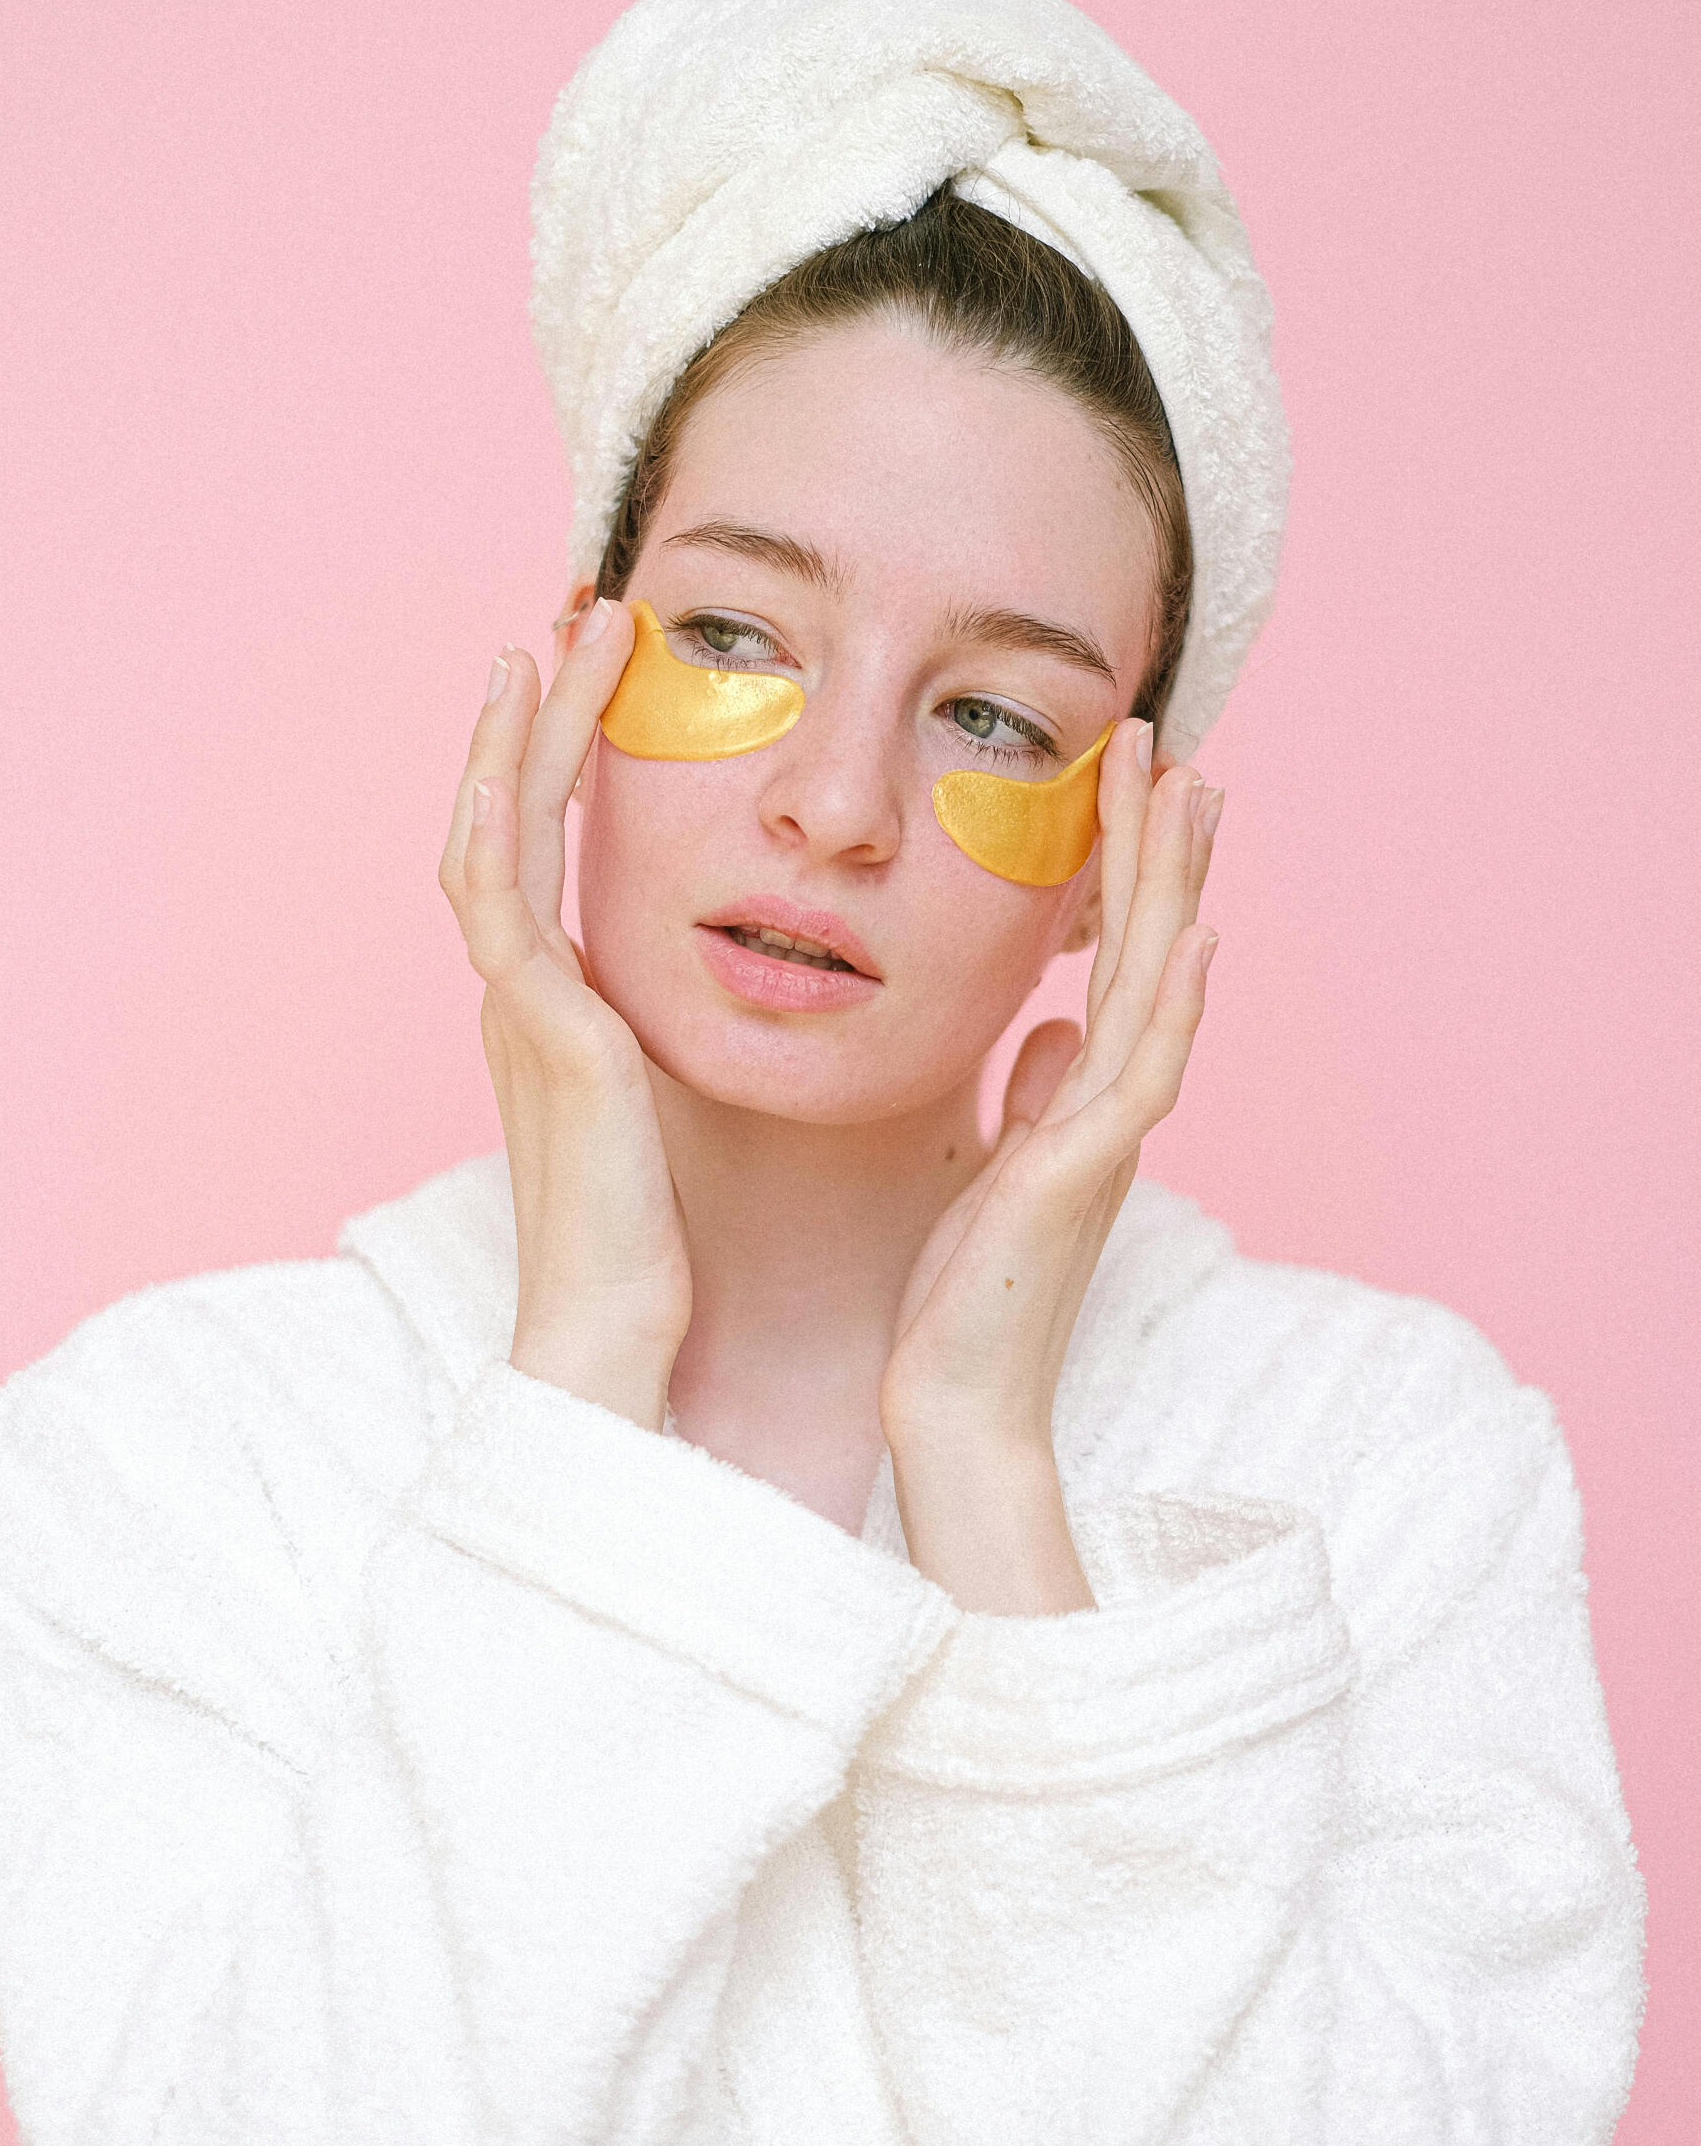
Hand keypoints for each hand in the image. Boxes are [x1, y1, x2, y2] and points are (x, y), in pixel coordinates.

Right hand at [438, 601, 690, 1429]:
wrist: (614, 1334)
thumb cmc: (663, 1241)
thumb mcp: (694, 1104)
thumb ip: (710, 1038)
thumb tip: (786, 990)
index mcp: (566, 1007)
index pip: (559, 850)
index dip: (575, 759)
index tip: (617, 678)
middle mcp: (528, 993)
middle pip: (517, 817)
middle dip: (544, 716)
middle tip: (579, 619)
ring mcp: (521, 1006)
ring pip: (495, 832)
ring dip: (520, 733)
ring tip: (554, 639)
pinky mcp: (538, 1029)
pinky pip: (497, 901)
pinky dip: (494, 818)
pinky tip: (505, 752)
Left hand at [880, 730, 1221, 1610]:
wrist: (952, 1401)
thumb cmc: (964, 1296)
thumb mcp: (990, 1170)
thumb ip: (1029, 1096)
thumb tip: (1048, 1027)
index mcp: (1081, 1099)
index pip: (1113, 959)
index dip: (1126, 868)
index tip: (1133, 780)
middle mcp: (1108, 1106)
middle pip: (1149, 949)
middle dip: (1159, 845)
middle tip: (1176, 744)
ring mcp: (1105, 1139)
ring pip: (1156, 986)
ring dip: (1175, 887)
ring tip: (1193, 792)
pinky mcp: (1082, 1176)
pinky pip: (1139, 1073)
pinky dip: (1169, 1001)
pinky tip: (1193, 935)